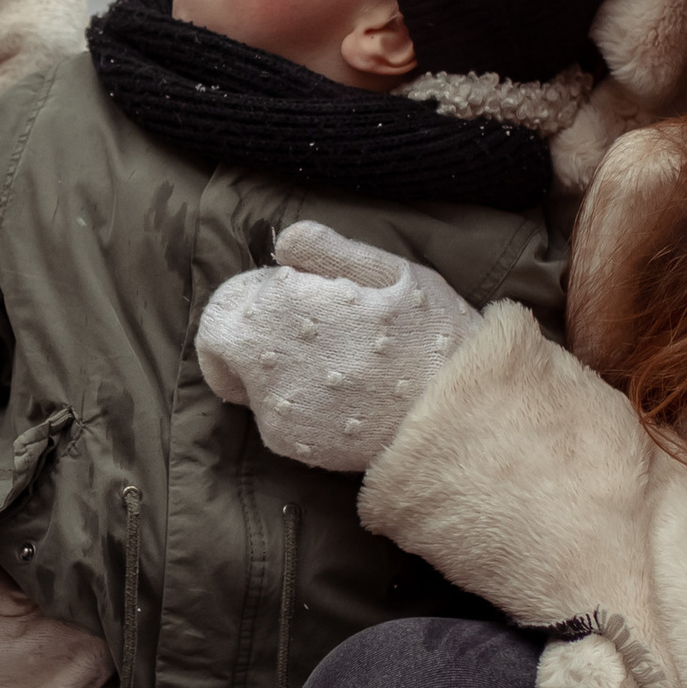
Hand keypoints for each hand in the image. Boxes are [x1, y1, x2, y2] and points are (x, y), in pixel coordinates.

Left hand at [197, 220, 485, 471]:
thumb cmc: (434, 333)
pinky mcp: (294, 443)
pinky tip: (343, 395)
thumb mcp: (392, 272)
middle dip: (255, 334)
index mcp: (284, 306)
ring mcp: (277, 406)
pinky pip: (275, 416)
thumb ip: (327, 250)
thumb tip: (279, 244)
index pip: (226, 305)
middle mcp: (267, 359)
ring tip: (336, 364)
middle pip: (225, 344)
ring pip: (249, 380)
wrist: (461, 416)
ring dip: (277, 369)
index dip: (254, 299)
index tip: (293, 301)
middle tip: (311, 333)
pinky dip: (297, 402)